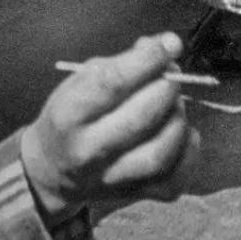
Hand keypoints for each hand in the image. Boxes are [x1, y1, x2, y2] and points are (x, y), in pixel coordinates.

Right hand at [19, 33, 196, 221]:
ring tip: (173, 102)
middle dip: (167, 86)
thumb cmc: (75, 114)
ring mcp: (112, 180)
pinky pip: (174, 177)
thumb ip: (126, 60)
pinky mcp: (135, 195)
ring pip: (160, 152)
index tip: (171, 44)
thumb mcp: (84, 78)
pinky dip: (188, 149)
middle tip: (172, 71)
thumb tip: (167, 45)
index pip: (113, 82)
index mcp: (69, 114)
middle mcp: (87, 152)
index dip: (149, 59)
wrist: (52, 169)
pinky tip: (180, 131)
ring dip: (178, 117)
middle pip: (141, 117)